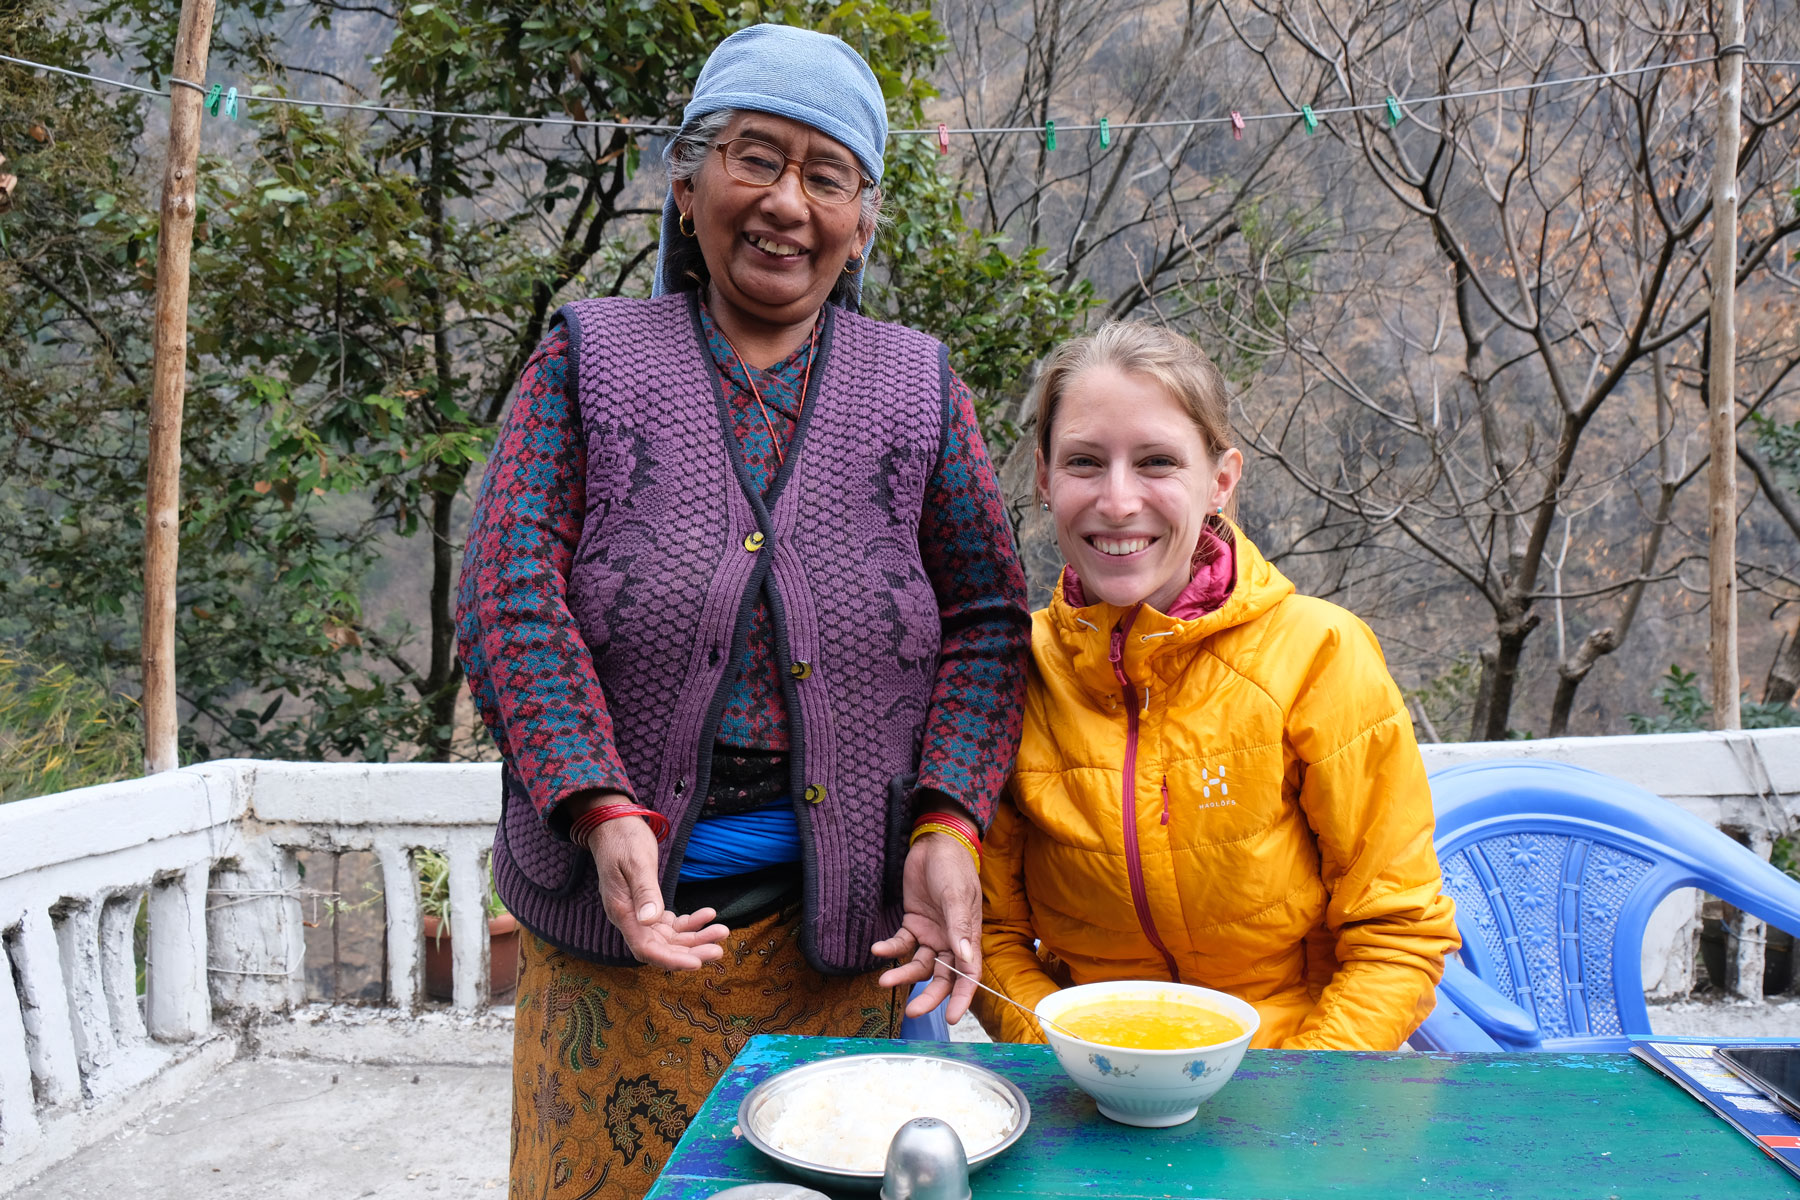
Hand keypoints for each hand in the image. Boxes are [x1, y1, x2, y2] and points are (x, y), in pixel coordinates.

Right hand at [580, 796, 727, 969]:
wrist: (612, 825)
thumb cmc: (623, 840)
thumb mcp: (637, 863)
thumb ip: (645, 892)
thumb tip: (651, 921)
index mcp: (623, 912)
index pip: (646, 948)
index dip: (671, 960)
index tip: (696, 964)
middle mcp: (630, 919)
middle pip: (661, 948)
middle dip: (690, 952)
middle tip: (719, 950)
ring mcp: (639, 914)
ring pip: (669, 938)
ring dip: (695, 938)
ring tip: (721, 931)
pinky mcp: (647, 905)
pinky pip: (670, 924)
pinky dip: (689, 922)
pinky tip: (708, 914)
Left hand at [871, 830, 981, 1022]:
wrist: (935, 843)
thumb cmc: (953, 867)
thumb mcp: (957, 895)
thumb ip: (959, 926)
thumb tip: (964, 957)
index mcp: (968, 937)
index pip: (968, 974)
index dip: (962, 997)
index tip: (951, 1018)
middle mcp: (950, 941)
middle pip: (941, 977)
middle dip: (929, 996)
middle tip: (912, 1011)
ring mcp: (931, 933)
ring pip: (918, 964)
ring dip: (903, 975)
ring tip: (885, 982)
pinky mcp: (913, 923)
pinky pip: (901, 943)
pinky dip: (890, 949)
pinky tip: (878, 949)